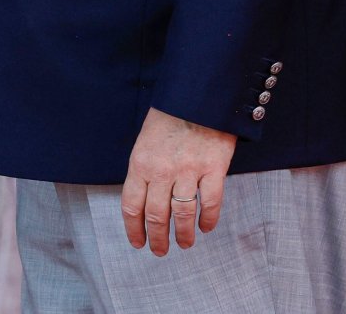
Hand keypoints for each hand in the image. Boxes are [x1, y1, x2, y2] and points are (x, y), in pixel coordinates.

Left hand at [121, 106, 235, 254]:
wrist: (197, 94)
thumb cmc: (169, 115)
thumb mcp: (145, 139)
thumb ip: (145, 167)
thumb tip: (144, 196)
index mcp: (141, 162)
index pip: (132, 205)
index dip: (134, 228)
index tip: (138, 242)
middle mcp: (162, 170)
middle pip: (156, 215)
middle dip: (157, 238)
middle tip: (160, 251)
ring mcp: (189, 171)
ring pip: (183, 214)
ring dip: (182, 235)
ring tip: (184, 244)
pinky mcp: (214, 169)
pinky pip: (210, 203)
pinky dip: (208, 220)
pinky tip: (206, 228)